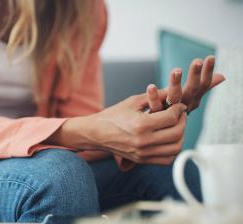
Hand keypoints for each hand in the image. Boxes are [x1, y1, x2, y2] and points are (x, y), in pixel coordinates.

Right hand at [48, 94, 186, 164]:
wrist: (96, 133)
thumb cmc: (113, 116)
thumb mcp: (133, 102)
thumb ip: (155, 96)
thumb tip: (174, 90)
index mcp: (141, 125)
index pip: (171, 118)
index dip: (179, 109)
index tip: (178, 105)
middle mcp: (143, 141)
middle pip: (177, 133)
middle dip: (182, 122)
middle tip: (180, 115)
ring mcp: (143, 153)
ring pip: (175, 148)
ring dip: (180, 136)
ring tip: (176, 127)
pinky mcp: (142, 160)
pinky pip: (167, 159)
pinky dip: (172, 150)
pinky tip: (168, 139)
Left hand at [150, 56, 224, 113]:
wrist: (159, 133)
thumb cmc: (174, 110)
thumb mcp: (190, 97)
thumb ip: (204, 86)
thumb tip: (222, 76)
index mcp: (192, 99)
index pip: (203, 84)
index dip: (208, 72)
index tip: (211, 57)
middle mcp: (184, 105)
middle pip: (192, 89)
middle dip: (195, 75)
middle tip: (197, 62)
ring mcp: (170, 110)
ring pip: (175, 97)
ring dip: (176, 84)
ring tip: (176, 70)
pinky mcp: (156, 115)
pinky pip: (155, 105)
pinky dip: (153, 96)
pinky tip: (151, 86)